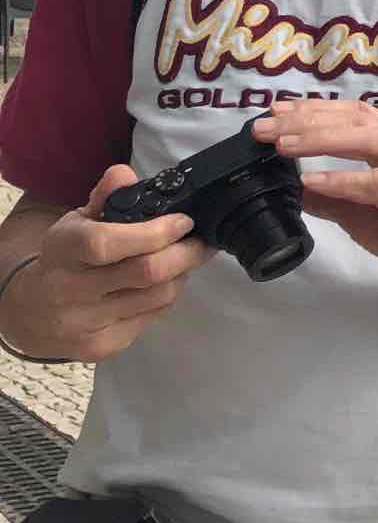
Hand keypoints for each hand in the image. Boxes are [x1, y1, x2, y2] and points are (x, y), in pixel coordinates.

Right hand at [1, 167, 213, 361]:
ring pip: (158, 297)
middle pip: (147, 272)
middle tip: (200, 241)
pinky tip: (160, 286)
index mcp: (62, 251)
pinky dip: (166, 298)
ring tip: (181, 260)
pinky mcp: (100, 347)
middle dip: (186, 253)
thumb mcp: (77, 223)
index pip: (109, 243)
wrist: (31, 312)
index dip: (155, 232)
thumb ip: (105, 197)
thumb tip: (124, 174)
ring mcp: (84, 323)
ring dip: (180, 275)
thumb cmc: (66, 259)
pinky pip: (152, 318)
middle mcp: (68, 290)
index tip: (184, 221)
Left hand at [255, 101, 377, 307]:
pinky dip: (346, 180)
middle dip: (307, 119)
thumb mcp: (372, 220)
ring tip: (283, 145)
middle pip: (360, 119)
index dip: (314, 111)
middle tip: (265, 126)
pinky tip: (314, 181)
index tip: (275, 111)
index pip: (357, 117)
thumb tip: (298, 189)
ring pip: (372, 140)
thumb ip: (340, 201)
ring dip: (323, 139)